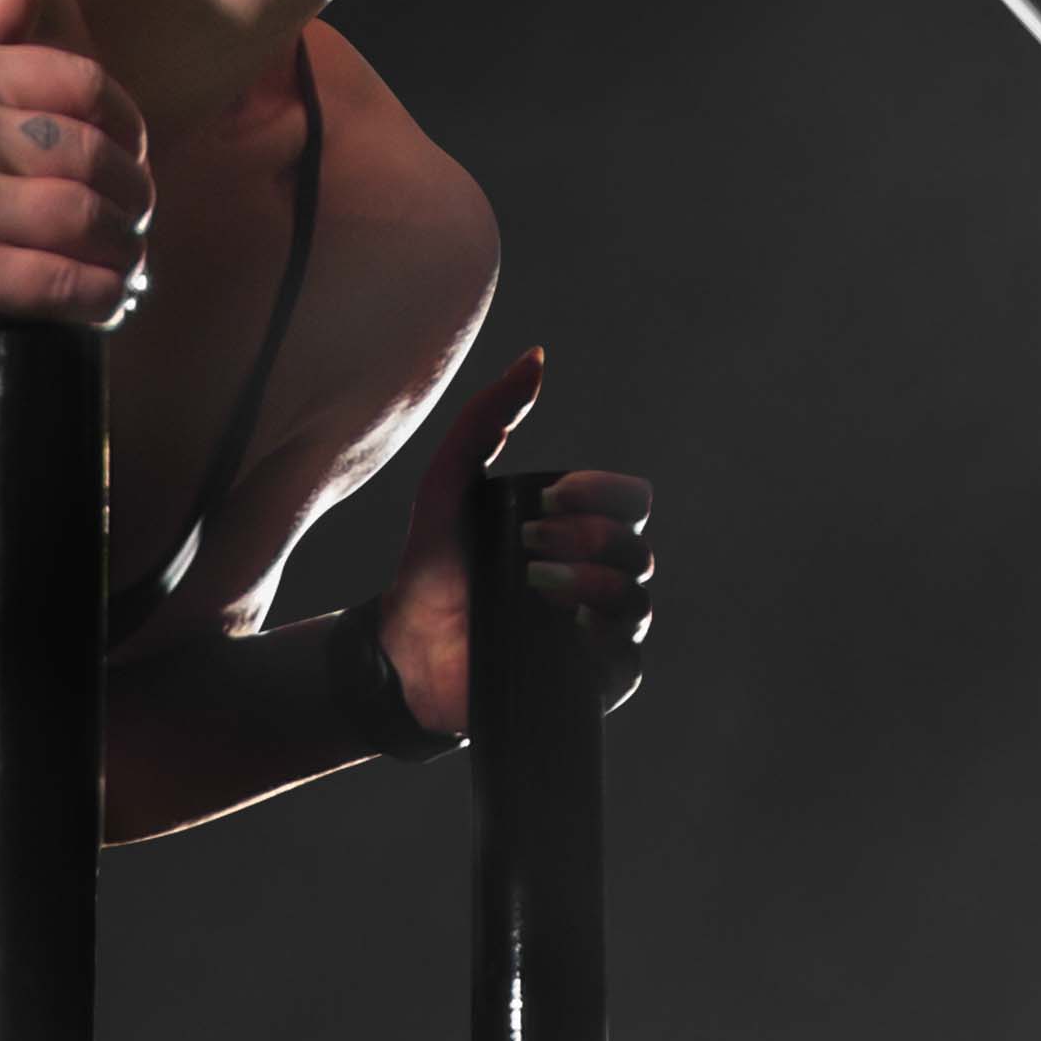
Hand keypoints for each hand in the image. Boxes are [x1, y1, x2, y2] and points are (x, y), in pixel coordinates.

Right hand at [0, 0, 143, 371]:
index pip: (86, 86)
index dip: (129, 130)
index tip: (131, 162)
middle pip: (95, 156)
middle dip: (134, 199)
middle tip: (133, 225)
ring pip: (88, 218)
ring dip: (124, 251)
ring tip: (124, 265)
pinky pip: (66, 281)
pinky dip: (101, 297)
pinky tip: (104, 301)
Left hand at [379, 345, 655, 736]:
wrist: (404, 647)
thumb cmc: (432, 564)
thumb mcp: (449, 480)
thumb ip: (488, 417)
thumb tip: (535, 359)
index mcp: (579, 529)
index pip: (631, 499)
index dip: (600, 492)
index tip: (549, 496)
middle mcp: (599, 577)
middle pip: (637, 545)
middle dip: (587, 536)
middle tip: (527, 543)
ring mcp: (600, 631)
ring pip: (637, 598)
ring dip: (590, 581)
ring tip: (534, 582)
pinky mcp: (593, 682)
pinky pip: (630, 658)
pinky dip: (605, 638)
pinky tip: (564, 628)